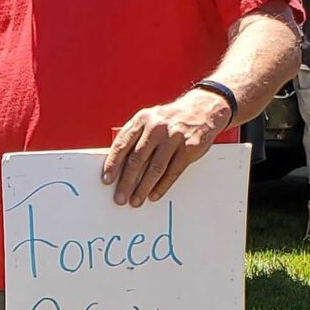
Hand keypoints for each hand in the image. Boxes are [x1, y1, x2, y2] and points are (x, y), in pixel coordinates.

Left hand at [104, 88, 232, 206]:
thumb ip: (135, 138)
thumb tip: (119, 165)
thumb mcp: (150, 120)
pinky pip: (173, 172)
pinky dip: (162, 186)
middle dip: (126, 182)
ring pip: (155, 168)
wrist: (203, 109)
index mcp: (142, 119)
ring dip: (143, 188)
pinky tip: (154, 194)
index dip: (113, 163)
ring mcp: (174, 137)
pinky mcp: (189, 148)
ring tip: (136, 200)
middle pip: (137, 159)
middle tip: (120, 197)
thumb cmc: (170, 119)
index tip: (107, 179)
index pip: (122, 144)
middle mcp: (157, 127)